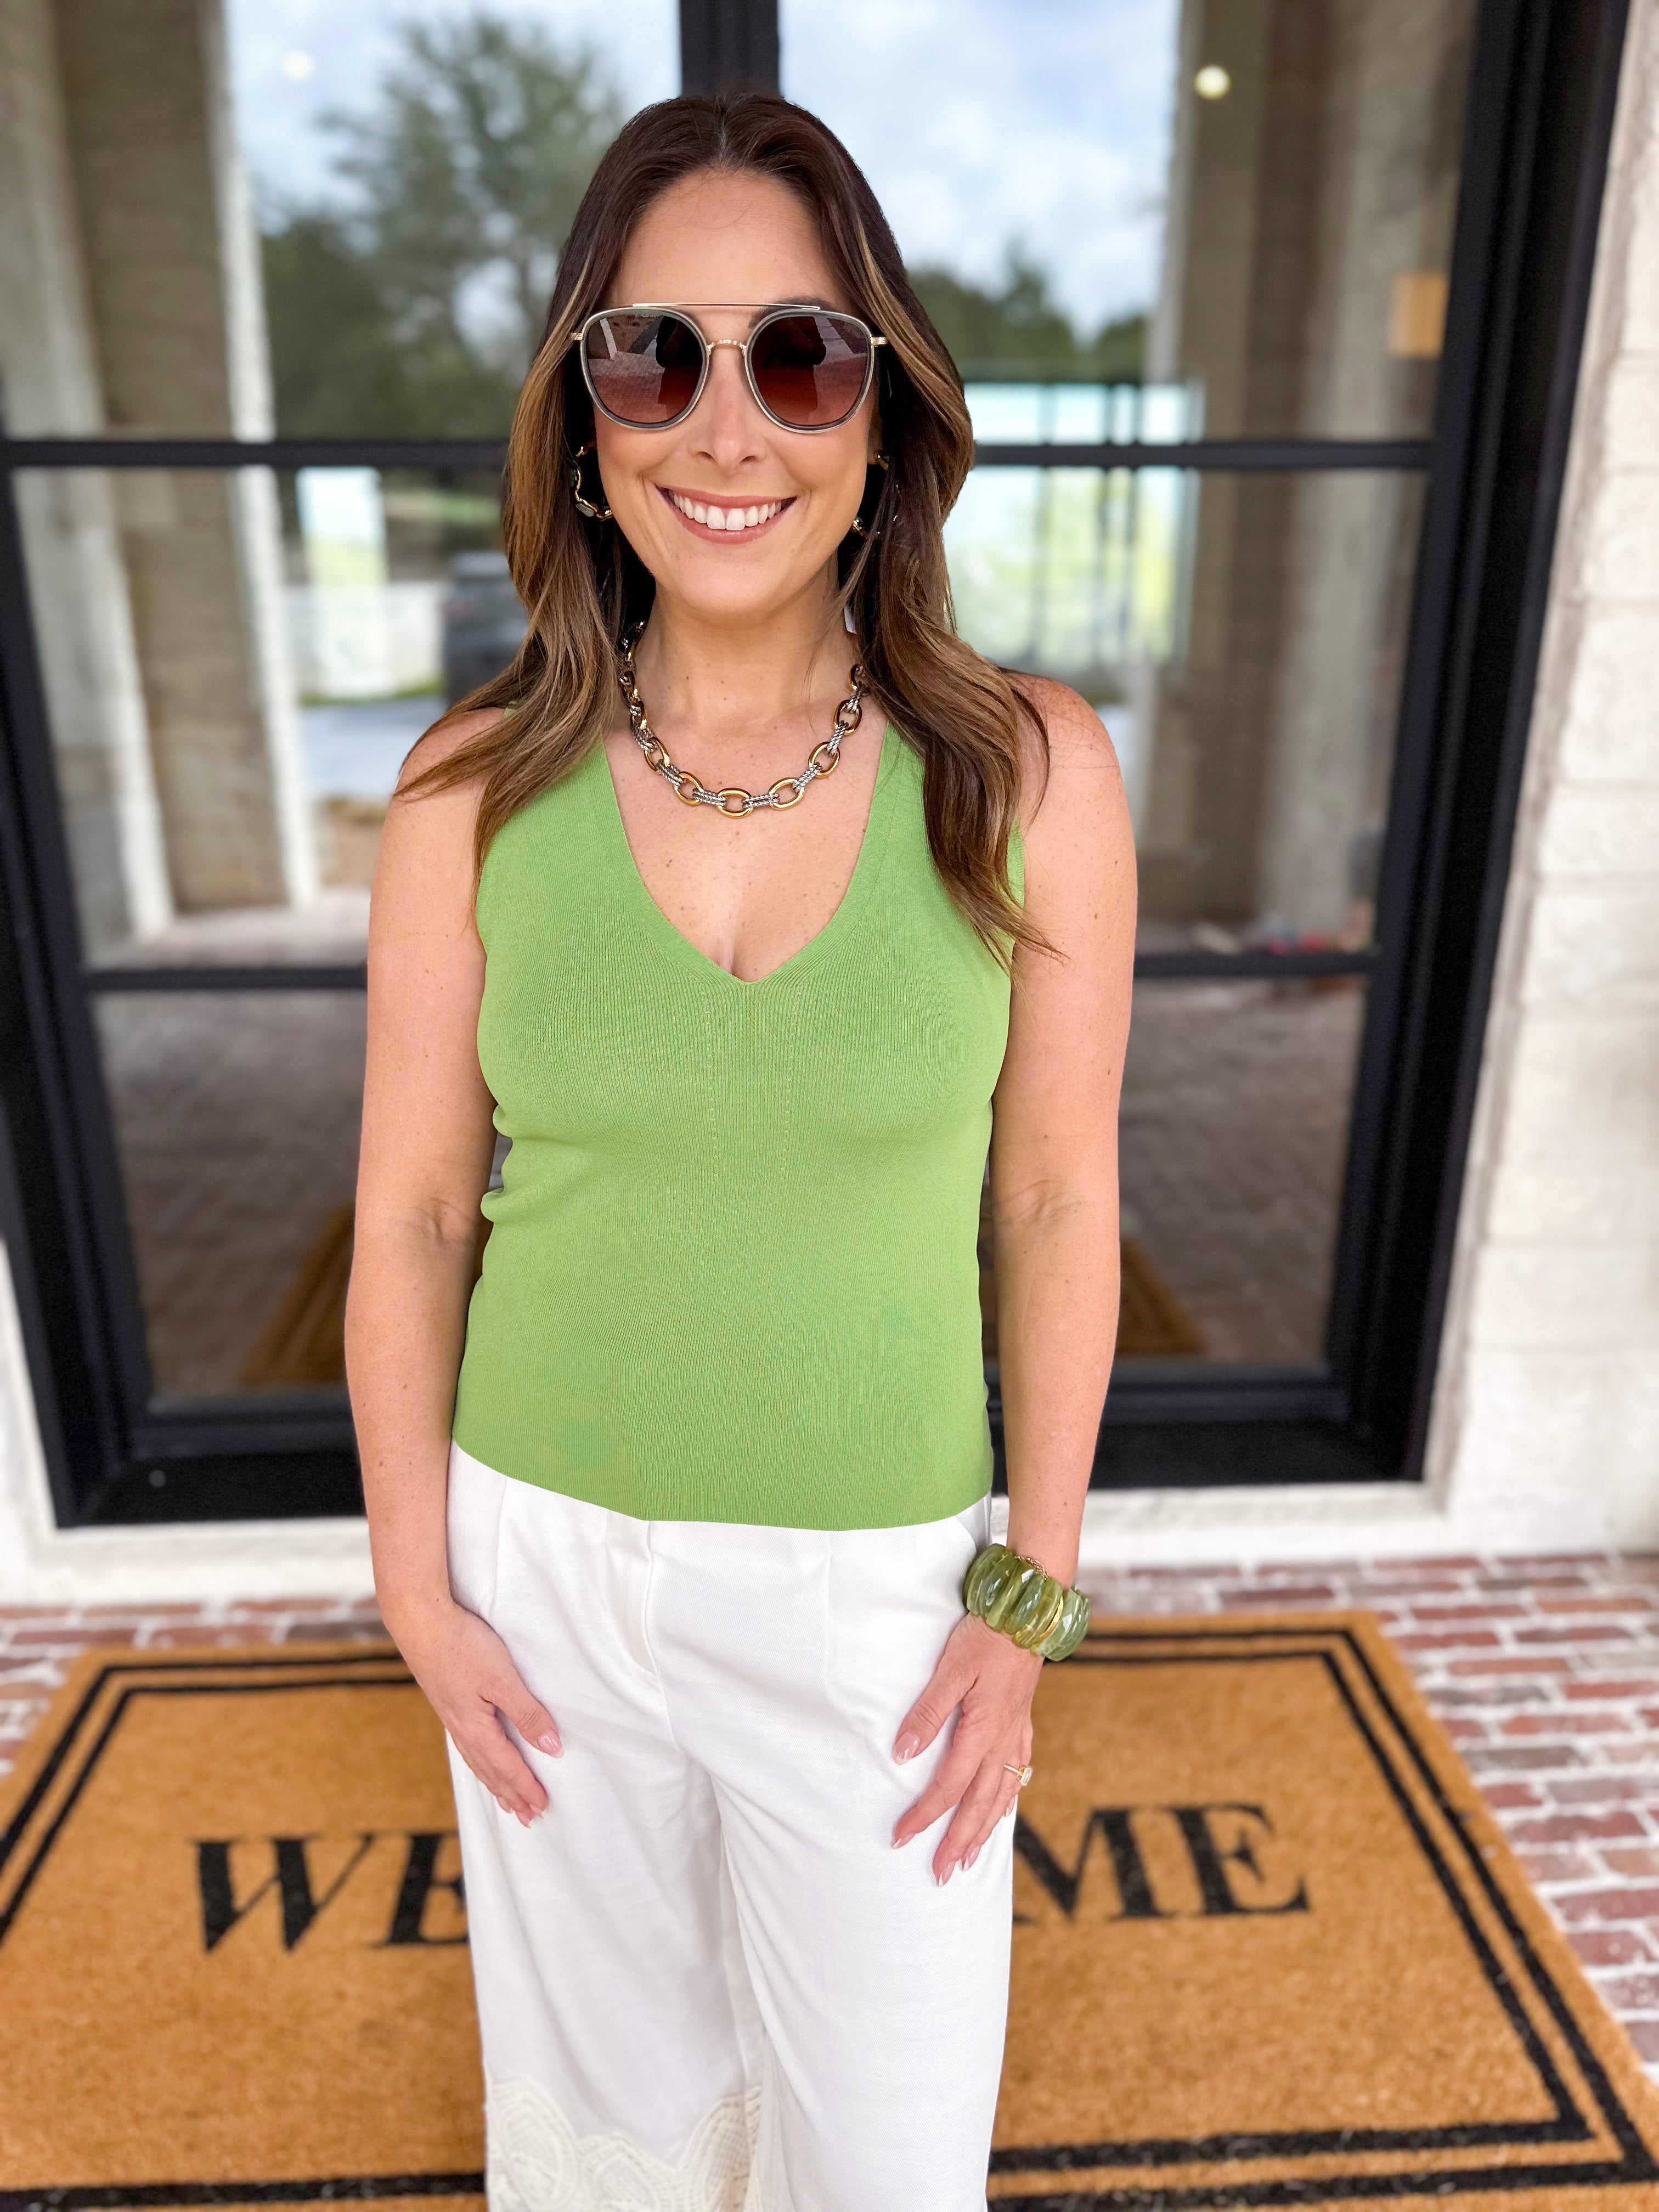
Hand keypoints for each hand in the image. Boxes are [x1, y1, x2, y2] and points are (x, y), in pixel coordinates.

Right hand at [393, 1596, 561, 1825]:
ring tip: (508, 1802)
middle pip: (491, 1772)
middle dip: (511, 1795)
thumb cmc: (462, 1646)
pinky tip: (481, 1759)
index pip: (508, 1767)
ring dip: (495, 1783)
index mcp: (476, 1728)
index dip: (527, 1787)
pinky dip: (479, 1763)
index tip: (543, 1807)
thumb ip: (527, 1714)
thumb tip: (552, 1748)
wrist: (420, 1621)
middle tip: (529, 1818)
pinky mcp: (447, 1702)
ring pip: (477, 1761)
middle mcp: (461, 1729)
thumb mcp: (502, 1679)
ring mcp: (451, 1716)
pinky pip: (467, 1746)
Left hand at [890, 1612, 1040, 1882]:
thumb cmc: (986, 1636)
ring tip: (970, 1860)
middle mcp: (1003, 1741)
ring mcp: (1017, 1734)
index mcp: (983, 1731)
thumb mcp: (951, 1668)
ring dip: (984, 1830)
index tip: (900, 1838)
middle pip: (979, 1804)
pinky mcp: (1023, 1723)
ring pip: (1001, 1795)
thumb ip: (927, 1711)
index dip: (924, 1815)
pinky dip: (1008, 1800)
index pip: (949, 1786)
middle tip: (940, 1875)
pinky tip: (1003, 1810)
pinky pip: (1018, 1774)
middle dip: (958, 1842)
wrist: (1028, 1612)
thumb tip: (903, 1754)